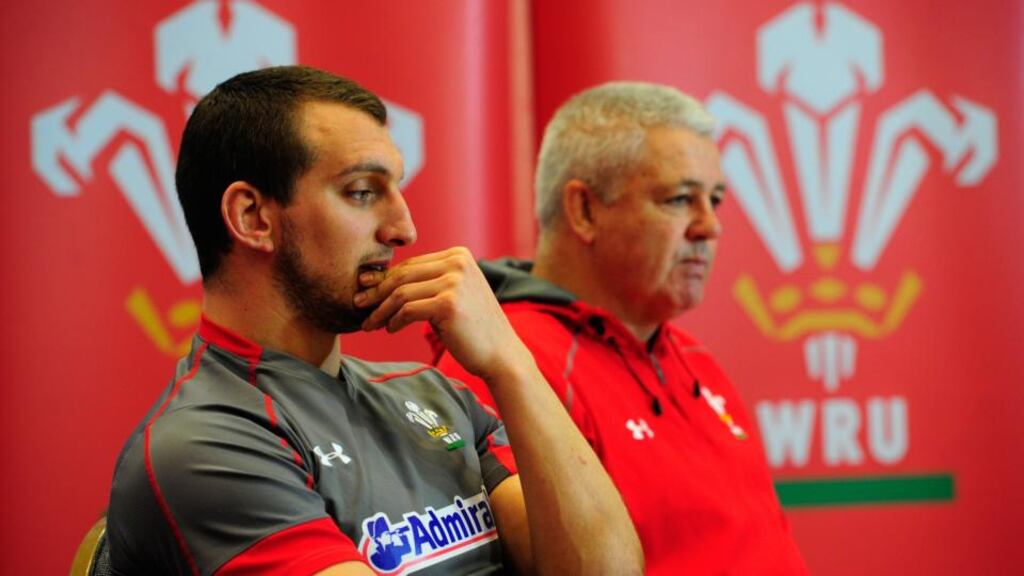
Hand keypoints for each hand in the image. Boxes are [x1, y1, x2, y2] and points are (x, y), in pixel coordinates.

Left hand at [354, 247, 531, 380]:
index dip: (385, 278)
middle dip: (376, 291)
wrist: (501, 354)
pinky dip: (394, 320)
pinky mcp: (448, 304)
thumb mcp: (453, 295)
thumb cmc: (473, 328)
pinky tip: (390, 329)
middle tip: (358, 304)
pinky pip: (408, 310)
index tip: (366, 290)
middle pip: (403, 274)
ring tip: (370, 323)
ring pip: (401, 293)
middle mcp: (458, 263)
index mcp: (459, 255)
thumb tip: (381, 280)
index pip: (412, 264)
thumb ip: (428, 283)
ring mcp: (454, 282)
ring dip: (381, 310)